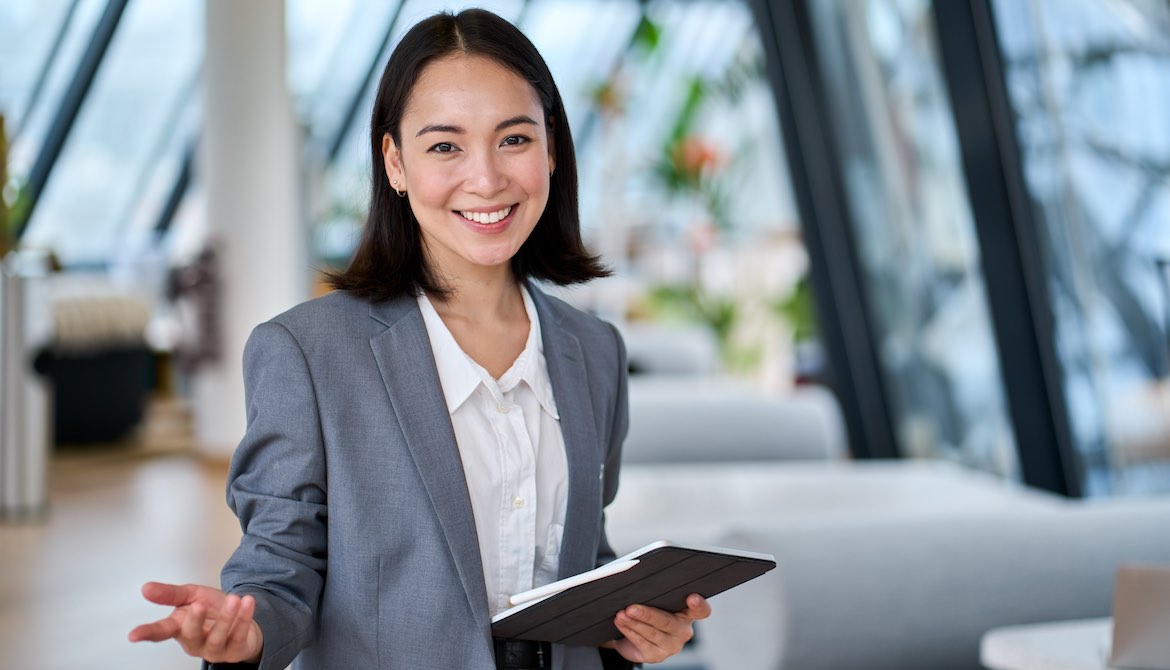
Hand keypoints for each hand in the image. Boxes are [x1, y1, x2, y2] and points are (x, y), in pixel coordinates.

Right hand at [128, 581, 263, 663]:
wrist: (240, 616)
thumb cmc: (212, 609)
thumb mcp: (191, 595)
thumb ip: (171, 594)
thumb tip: (146, 588)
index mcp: (180, 628)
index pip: (160, 632)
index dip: (147, 633)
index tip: (133, 635)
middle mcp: (194, 641)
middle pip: (190, 635)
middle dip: (195, 621)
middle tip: (199, 605)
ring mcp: (214, 649)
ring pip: (216, 638)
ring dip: (226, 618)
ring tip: (233, 599)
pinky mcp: (234, 651)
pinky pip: (238, 636)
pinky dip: (244, 618)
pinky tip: (247, 603)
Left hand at [605, 594, 710, 663]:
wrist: (636, 637)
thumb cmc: (650, 611)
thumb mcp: (655, 601)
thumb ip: (655, 592)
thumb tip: (637, 582)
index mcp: (687, 614)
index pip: (701, 610)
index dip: (699, 605)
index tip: (692, 598)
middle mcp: (683, 631)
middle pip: (668, 622)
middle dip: (647, 614)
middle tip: (631, 608)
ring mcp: (671, 645)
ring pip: (652, 633)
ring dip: (634, 623)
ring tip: (621, 614)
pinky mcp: (656, 655)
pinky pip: (642, 642)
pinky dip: (629, 631)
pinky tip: (621, 623)